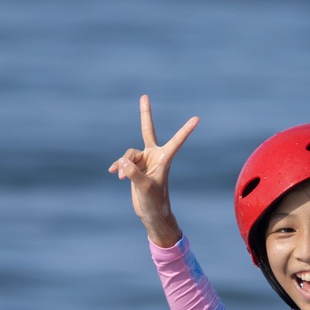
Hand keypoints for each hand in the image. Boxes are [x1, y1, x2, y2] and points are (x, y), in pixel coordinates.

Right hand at [108, 95, 197, 247]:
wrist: (151, 213)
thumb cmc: (154, 202)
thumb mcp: (144, 188)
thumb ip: (133, 173)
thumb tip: (123, 162)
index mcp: (164, 159)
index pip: (176, 141)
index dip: (186, 129)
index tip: (197, 118)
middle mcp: (154, 156)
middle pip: (147, 130)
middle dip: (145, 114)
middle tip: (144, 96)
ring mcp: (144, 161)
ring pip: (129, 153)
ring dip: (123, 163)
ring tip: (120, 176)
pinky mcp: (135, 167)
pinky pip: (123, 161)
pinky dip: (118, 166)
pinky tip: (112, 173)